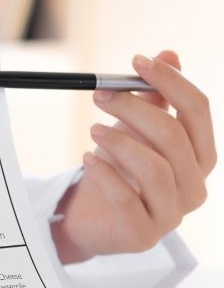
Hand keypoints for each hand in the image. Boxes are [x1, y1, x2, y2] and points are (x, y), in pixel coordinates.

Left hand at [51, 51, 215, 263]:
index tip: (136, 60)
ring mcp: (172, 215)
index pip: (198, 110)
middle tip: (100, 94)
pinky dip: (105, 174)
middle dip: (134, 108)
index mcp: (200, 156)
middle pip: (174, 136)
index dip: (170, 80)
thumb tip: (169, 52)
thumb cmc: (118, 170)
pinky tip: (87, 160)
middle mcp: (194, 186)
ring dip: (119, 141)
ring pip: (155, 168)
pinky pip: (127, 200)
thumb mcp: (134, 130)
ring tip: (92, 130)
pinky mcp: (142, 235)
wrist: (88, 217)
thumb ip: (154, 98)